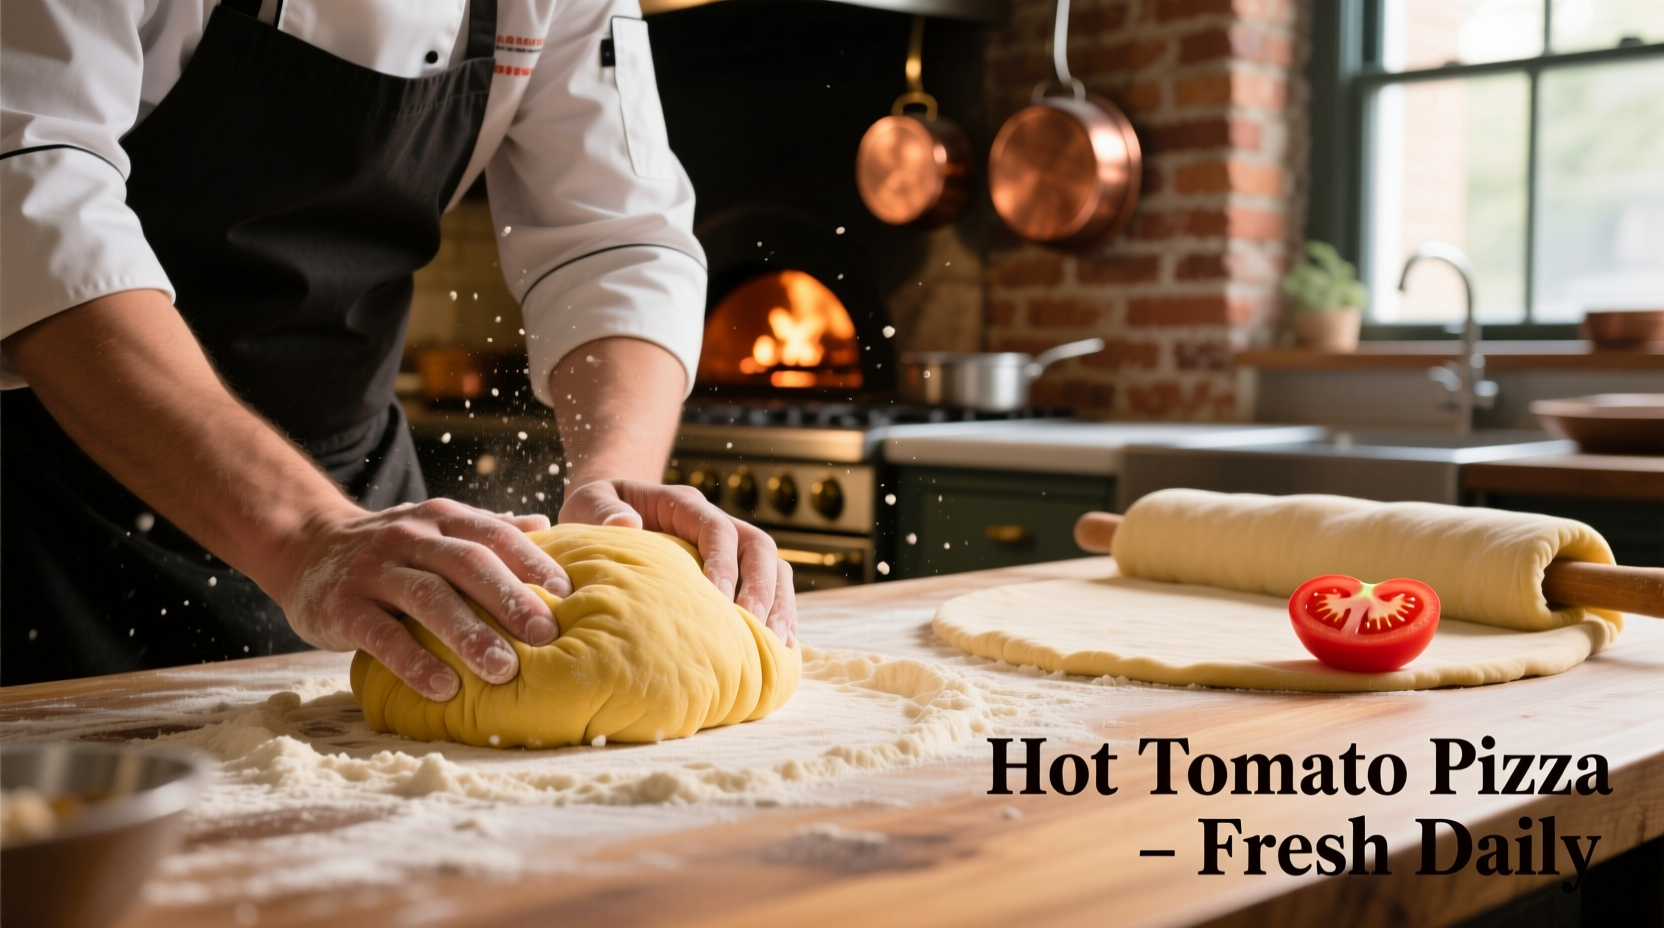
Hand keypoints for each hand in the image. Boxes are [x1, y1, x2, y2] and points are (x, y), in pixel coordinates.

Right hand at [273, 499, 572, 699]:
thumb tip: (545, 527)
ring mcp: (374, 571)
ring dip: (469, 634)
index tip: (567, 592)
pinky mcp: (342, 607)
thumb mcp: (436, 525)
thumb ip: (487, 528)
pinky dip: (415, 663)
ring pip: (428, 598)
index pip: (493, 535)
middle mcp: (410, 537)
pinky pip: (382, 636)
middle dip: (510, 599)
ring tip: (505, 670)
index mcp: (441, 518)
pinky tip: (444, 688)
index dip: (531, 561)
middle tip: (546, 634)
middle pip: (467, 564)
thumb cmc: (391, 546)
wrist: (305, 545)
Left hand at [560, 479, 797, 645]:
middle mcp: (714, 522)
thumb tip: (627, 524)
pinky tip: (779, 646)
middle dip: (762, 587)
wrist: (604, 512)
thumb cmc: (595, 512)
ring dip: (779, 603)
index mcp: (684, 505)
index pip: (717, 528)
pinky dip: (778, 612)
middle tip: (757, 627)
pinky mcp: (732, 571)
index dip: (723, 562)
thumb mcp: (589, 503)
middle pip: (758, 547)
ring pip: (773, 566)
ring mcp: (728, 547)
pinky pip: (769, 586)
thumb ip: (602, 511)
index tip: (719, 598)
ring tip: (778, 643)